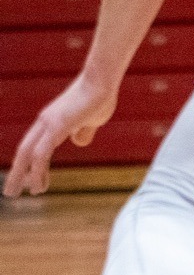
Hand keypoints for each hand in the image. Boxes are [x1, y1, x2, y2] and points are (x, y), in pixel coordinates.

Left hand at [4, 71, 118, 197]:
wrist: (103, 79)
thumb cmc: (101, 96)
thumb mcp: (93, 119)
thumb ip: (85, 130)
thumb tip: (78, 142)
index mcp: (51, 119)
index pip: (33, 144)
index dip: (27, 162)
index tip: (27, 178)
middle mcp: (44, 121)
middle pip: (23, 150)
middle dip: (16, 172)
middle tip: (10, 192)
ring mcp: (48, 124)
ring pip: (27, 155)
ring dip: (20, 176)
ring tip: (16, 194)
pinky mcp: (57, 127)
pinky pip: (41, 155)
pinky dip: (37, 172)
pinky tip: (38, 186)